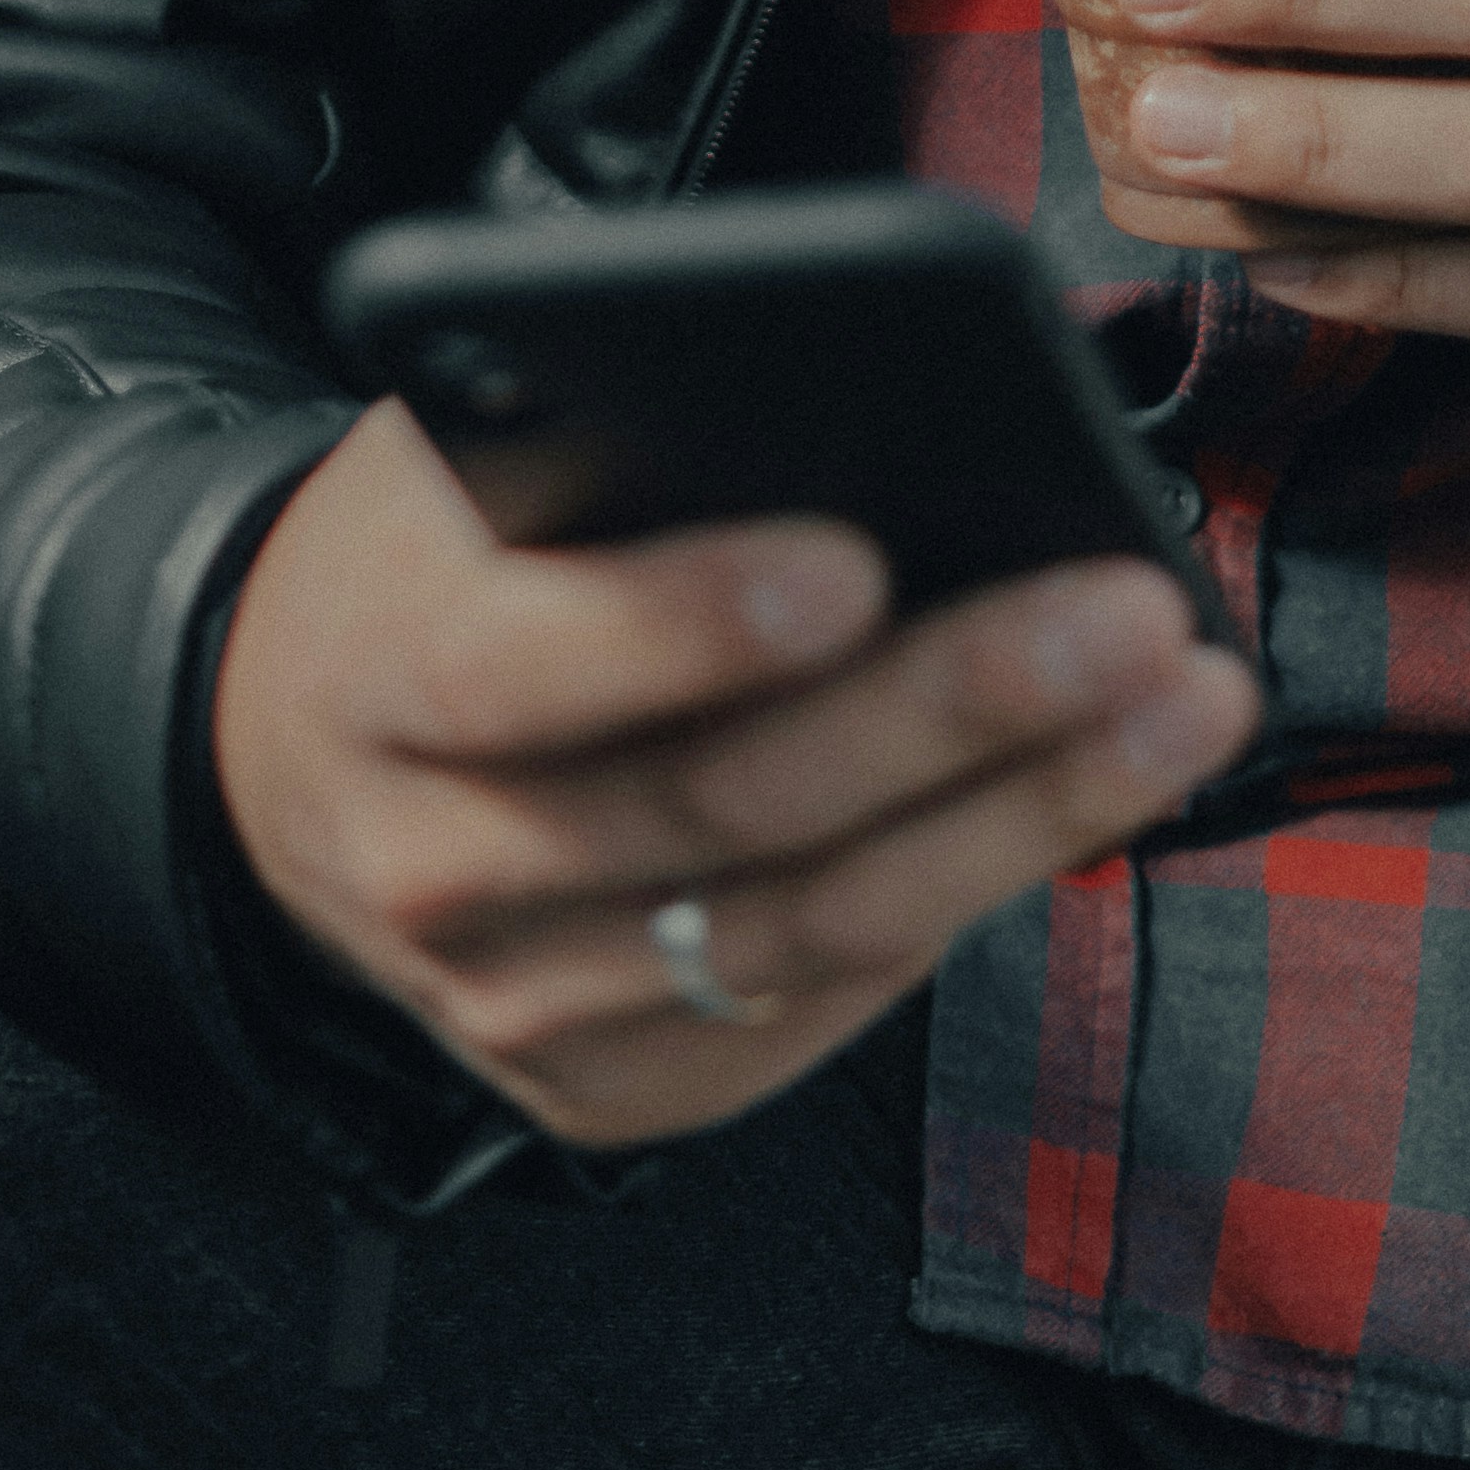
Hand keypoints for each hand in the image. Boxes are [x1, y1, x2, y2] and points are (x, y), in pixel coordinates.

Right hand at [211, 394, 1258, 1146]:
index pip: (531, 662)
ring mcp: (519, 1007)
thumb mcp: (457, 456)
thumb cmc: (433, 556)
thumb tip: (842, 378)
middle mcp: (434, 870)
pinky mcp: (608, 1091)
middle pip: (724, 810)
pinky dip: (965, 902)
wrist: (287, 757)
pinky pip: (817, 1011)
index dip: (691, 619)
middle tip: (1127, 610)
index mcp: (377, 676)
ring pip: (809, 931)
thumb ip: (599, 429)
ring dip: (1025, 817)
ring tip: (1182, 702)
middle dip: (952, 707)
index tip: (859, 553)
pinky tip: (1085, 803)